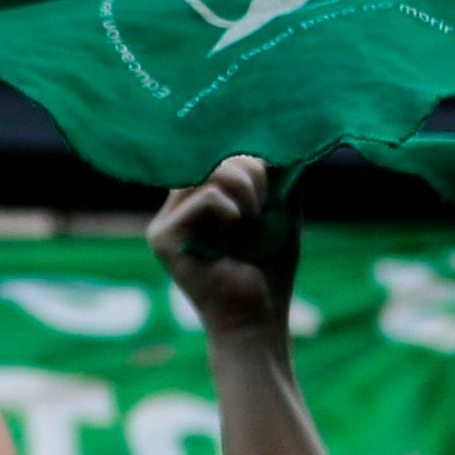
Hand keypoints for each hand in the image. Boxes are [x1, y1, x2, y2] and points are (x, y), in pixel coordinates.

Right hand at [150, 156, 301, 340]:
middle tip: (264, 208)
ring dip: (246, 192)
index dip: (250, 160)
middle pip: (212, 158)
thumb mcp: (281, 213)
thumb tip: (292, 136)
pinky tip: (236, 233)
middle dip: (251, 174)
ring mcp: (165, 223)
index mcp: (198, 200)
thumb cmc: (269, 270)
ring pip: (208, 172)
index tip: (271, 187)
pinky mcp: (163, 238)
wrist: (258, 318)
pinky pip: (203, 198)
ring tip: (253, 222)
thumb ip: (283, 176)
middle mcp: (176, 208)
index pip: (219, 156)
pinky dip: (231, 211)